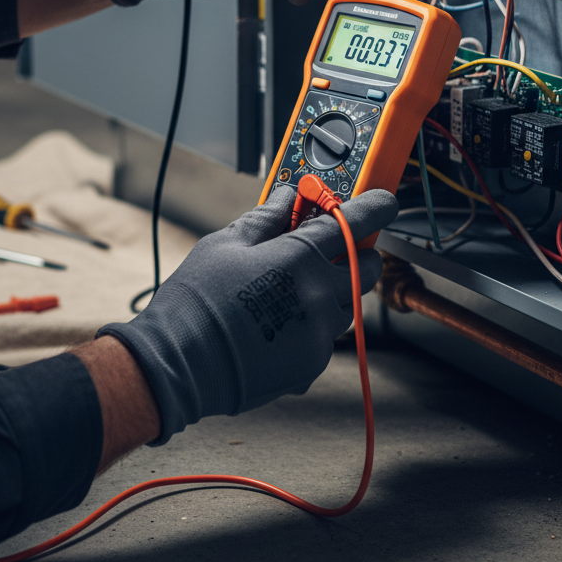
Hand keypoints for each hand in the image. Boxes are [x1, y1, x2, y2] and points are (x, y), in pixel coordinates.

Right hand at [97, 184, 397, 442]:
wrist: (178, 363)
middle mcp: (320, 296)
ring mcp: (319, 334)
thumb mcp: (225, 244)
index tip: (383, 202)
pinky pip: (325, 338)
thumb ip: (266, 218)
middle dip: (354, 255)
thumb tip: (287, 196)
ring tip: (286, 292)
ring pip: (347, 305)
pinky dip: (310, 326)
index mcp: (300, 256)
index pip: (356, 222)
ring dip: (331, 292)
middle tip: (325, 250)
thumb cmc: (196, 301)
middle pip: (365, 267)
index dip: (375, 207)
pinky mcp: (312, 365)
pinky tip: (274, 325)